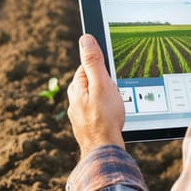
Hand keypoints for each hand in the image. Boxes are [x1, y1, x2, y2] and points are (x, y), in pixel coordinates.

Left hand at [67, 34, 125, 157]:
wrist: (104, 151)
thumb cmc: (104, 118)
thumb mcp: (101, 84)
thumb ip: (93, 62)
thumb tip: (85, 39)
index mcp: (77, 87)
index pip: (88, 66)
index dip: (103, 70)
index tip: (112, 79)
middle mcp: (75, 100)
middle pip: (93, 82)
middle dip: (106, 85)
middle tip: (115, 96)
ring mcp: (80, 114)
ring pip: (96, 98)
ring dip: (107, 100)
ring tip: (115, 110)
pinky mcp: (86, 126)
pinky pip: (98, 112)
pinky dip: (106, 113)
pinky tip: (112, 120)